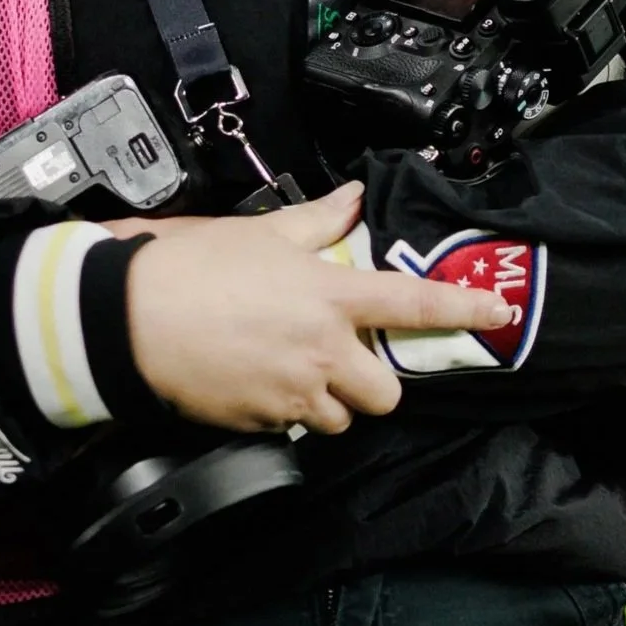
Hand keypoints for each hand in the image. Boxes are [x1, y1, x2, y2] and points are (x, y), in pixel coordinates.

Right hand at [122, 180, 508, 434]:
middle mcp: (323, 353)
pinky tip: (255, 380)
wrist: (128, 320)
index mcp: (330, 298)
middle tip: (343, 357)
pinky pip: (292, 428)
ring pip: (341, 419)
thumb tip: (352, 197)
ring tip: (293, 370)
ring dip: (328, 401)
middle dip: (371, 382)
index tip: (497, 313)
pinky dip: (284, 411)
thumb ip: (317, 221)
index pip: (414, 304)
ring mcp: (293, 395)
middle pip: (385, 394)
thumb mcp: (261, 231)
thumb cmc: (195, 266)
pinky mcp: (261, 425)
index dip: (462, 309)